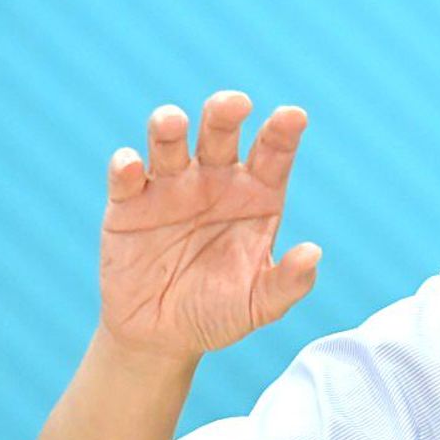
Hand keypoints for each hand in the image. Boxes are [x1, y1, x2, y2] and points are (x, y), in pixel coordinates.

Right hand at [98, 90, 317, 360]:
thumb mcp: (260, 305)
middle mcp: (215, 181)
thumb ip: (288, 283)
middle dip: (224, 113)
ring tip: (172, 122)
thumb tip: (313, 254)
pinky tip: (131, 167)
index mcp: (256, 195)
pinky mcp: (128, 204)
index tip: (293, 116)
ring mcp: (170, 188)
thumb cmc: (220, 312)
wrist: (162, 337)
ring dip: (168, 128)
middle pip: (220, 134)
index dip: (282, 132)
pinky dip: (126, 167)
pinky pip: (126, 178)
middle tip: (235, 103)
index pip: (272, 154)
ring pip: (169, 144)